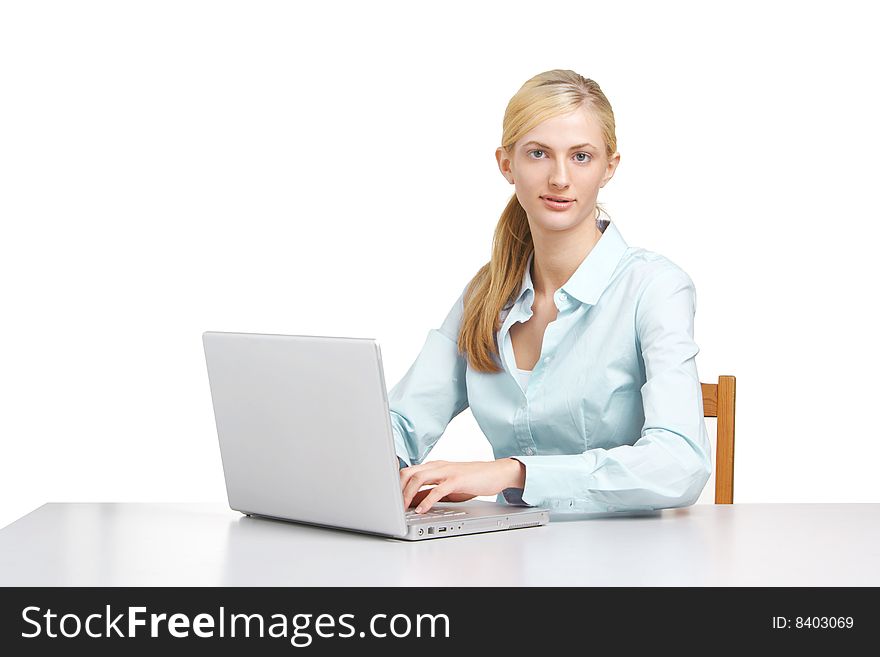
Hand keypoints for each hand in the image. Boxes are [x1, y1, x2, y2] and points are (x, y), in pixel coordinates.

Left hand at [399, 459, 525, 513]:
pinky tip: (422, 510)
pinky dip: (427, 500)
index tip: (385, 497)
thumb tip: (410, 501)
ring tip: (401, 508)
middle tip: (389, 505)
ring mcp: (447, 471)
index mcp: (433, 466)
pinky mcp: (457, 480)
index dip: (393, 483)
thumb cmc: (471, 480)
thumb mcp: (446, 486)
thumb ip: (428, 491)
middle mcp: (437, 466)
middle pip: (408, 472)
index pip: (407, 471)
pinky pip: (438, 489)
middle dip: (396, 488)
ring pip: (419, 478)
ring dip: (407, 494)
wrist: (495, 473)